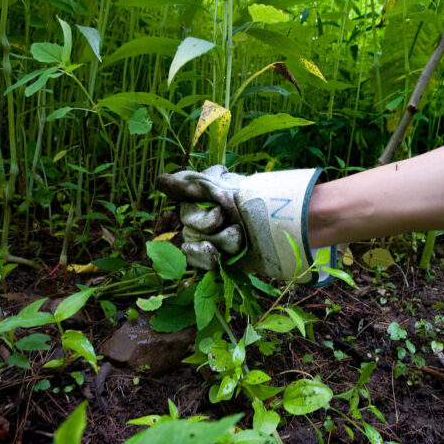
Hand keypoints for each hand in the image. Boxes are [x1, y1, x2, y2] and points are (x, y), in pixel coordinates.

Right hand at [156, 165, 334, 283]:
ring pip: (195, 244)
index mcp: (206, 195)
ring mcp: (213, 238)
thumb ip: (188, 184)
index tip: (219, 214)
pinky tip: (217, 258)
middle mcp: (207, 215)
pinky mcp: (221, 258)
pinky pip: (199, 262)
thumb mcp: (222, 186)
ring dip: (219, 241)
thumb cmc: (256, 201)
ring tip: (241, 238)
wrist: (284, 225)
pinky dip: (207, 260)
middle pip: (188, 226)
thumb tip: (160, 180)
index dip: (198, 213)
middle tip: (235, 225)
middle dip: (211, 227)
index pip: (183, 204)